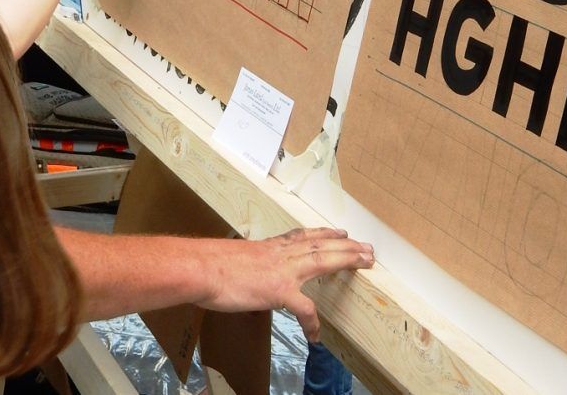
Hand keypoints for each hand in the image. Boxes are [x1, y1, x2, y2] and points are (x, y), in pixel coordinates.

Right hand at [197, 228, 373, 341]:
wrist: (200, 267)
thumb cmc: (205, 264)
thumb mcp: (229, 258)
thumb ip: (241, 264)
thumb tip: (237, 272)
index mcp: (267, 247)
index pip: (301, 236)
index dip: (322, 233)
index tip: (337, 231)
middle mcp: (279, 254)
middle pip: (320, 244)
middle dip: (345, 244)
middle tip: (366, 246)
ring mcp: (282, 271)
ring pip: (323, 260)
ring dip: (346, 259)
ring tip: (366, 262)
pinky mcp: (279, 290)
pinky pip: (305, 309)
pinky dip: (312, 324)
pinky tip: (316, 335)